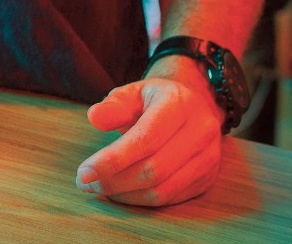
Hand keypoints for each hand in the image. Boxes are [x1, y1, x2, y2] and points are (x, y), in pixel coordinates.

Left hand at [77, 68, 222, 206]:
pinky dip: (142, 199)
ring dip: (126, 194)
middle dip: (114, 180)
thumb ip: (114, 106)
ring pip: (163, 189)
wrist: (193, 104)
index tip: (84, 172)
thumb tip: (94, 118)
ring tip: (98, 187)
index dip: (114, 159)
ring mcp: (208, 158)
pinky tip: (121, 192)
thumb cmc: (154, 98)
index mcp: (179, 104)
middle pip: (154, 168)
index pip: (145, 139)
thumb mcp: (133, 92)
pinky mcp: (207, 178)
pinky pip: (172, 198)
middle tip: (85, 183)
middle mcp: (199, 132)